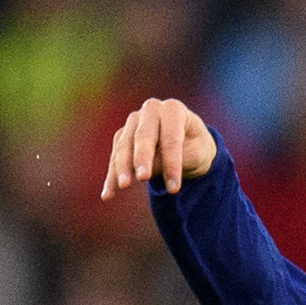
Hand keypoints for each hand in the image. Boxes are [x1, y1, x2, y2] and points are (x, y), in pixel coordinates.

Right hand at [101, 98, 217, 198]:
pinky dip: (112, 176)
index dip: (172, 163)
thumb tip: (143, 171)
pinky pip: (114, 156)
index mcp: (174, 110)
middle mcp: (151, 110)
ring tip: (123, 186)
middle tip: (143, 178)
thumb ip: (176, 159)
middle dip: (142, 158)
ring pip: (124, 146)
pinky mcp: (122, 136)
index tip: (174, 188)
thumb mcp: (197, 153)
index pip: (171, 138)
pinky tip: (108, 194)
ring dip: (122, 167)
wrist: (189, 142)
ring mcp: (134, 122)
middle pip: (143, 136)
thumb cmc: (196, 146)